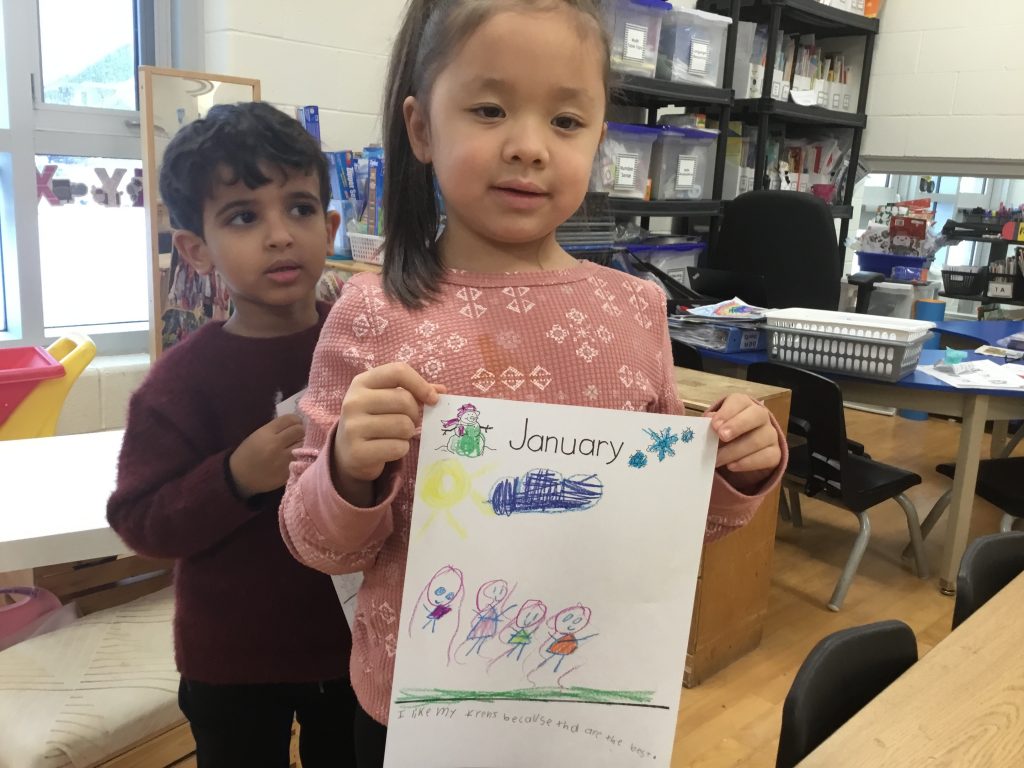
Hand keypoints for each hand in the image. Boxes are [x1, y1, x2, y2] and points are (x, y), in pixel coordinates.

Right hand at [229, 414, 304, 498]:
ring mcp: (283, 459)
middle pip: (299, 430)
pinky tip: (293, 458)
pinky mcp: (288, 471)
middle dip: (299, 432)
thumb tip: (295, 424)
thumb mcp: (257, 435)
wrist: (239, 477)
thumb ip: (275, 429)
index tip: (295, 424)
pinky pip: (301, 459)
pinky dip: (299, 457)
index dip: (295, 420)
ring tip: (295, 447)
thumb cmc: (247, 454)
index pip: (290, 419)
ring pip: (303, 444)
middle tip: (296, 436)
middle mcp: (276, 444)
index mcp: (266, 433)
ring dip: (301, 444)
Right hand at [334, 363, 444, 498]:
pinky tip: (389, 449)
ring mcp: (352, 427)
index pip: (398, 371)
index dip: (420, 384)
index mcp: (361, 382)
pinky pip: (397, 448)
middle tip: (409, 422)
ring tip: (396, 435)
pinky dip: (401, 449)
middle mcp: (353, 401)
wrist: (348, 452)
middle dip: (414, 414)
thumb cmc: (374, 420)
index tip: (432, 399)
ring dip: (408, 433)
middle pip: (404, 400)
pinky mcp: (357, 452)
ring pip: (403, 426)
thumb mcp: (387, 399)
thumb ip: (413, 392)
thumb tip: (441, 391)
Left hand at [710, 394, 781, 473]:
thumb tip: (708, 419)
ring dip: (735, 451)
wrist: (745, 451)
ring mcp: (770, 434)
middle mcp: (761, 416)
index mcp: (744, 404)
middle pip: (756, 416)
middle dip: (737, 426)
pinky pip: (765, 457)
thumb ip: (713, 422)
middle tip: (721, 436)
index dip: (727, 412)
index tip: (714, 425)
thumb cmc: (726, 432)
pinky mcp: (775, 453)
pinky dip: (746, 463)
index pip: (740, 402)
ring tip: (717, 459)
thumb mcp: (717, 425)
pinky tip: (731, 466)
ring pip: (758, 440)